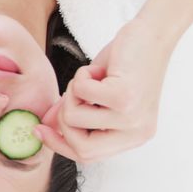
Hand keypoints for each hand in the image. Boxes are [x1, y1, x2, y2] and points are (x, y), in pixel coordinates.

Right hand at [35, 19, 173, 163]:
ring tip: (90, 77)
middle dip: (64, 120)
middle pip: (82, 149)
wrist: (152, 35)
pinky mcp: (124, 98)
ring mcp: (131, 118)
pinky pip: (80, 94)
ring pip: (73, 118)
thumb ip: (75, 112)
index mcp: (133, 137)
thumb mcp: (98, 93)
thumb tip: (46, 125)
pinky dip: (81, 76)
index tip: (40, 130)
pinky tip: (98, 69)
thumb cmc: (127, 62)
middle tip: (73, 94)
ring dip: (73, 91)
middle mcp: (136, 133)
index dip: (60, 145)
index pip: (89, 156)